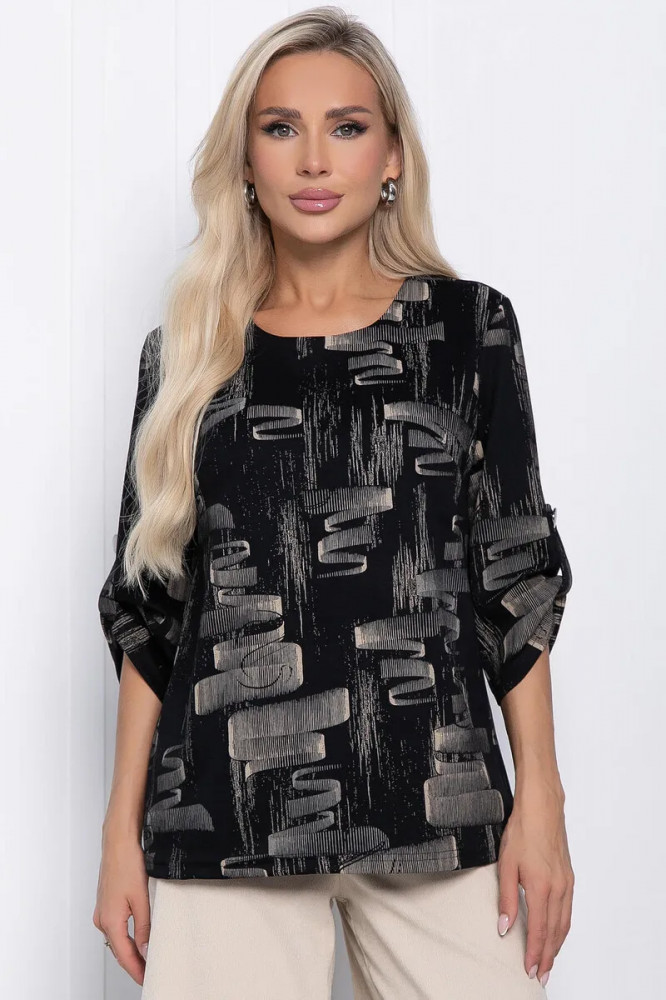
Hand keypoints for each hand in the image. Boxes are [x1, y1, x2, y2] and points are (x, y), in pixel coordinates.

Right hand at [92, 828, 151, 986]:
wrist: (118, 841)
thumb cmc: (127, 863)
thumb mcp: (141, 899)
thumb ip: (144, 927)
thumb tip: (146, 950)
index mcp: (110, 920)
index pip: (124, 955)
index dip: (136, 970)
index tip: (147, 979)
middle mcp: (102, 918)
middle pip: (119, 949)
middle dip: (134, 963)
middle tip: (149, 973)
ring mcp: (102, 910)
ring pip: (117, 938)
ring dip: (129, 950)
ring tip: (146, 959)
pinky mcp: (106, 902)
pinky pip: (116, 927)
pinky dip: (125, 936)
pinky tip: (136, 938)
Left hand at [496, 776, 573, 987]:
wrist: (542, 808)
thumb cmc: (522, 830)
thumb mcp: (506, 864)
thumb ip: (507, 898)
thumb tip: (504, 927)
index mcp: (541, 887)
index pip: (539, 930)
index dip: (534, 953)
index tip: (529, 969)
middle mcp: (559, 888)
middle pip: (555, 932)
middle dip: (547, 956)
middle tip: (540, 974)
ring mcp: (566, 883)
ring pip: (564, 923)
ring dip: (556, 945)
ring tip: (548, 960)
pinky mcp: (569, 877)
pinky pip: (568, 910)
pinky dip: (562, 927)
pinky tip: (557, 931)